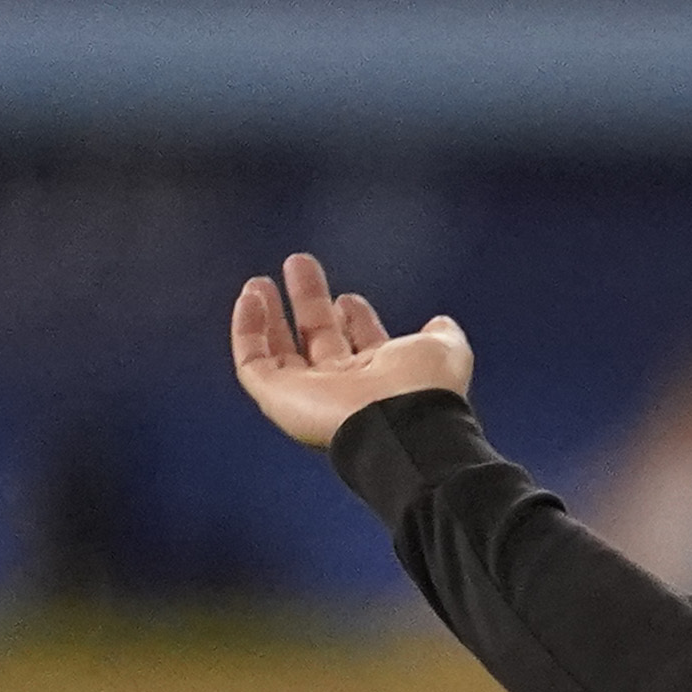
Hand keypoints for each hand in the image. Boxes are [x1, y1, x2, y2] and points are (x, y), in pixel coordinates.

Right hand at [229, 252, 472, 449]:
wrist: (400, 425)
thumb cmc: (424, 391)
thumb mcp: (445, 351)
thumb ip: (443, 335)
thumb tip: (441, 322)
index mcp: (383, 377)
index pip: (361, 344)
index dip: (354, 318)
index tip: (349, 297)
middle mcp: (345, 386)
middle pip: (318, 338)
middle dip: (309, 301)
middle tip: (300, 266)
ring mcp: (308, 392)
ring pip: (279, 349)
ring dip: (269, 313)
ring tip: (261, 281)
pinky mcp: (276, 396)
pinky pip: (251, 360)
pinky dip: (246, 328)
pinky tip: (250, 298)